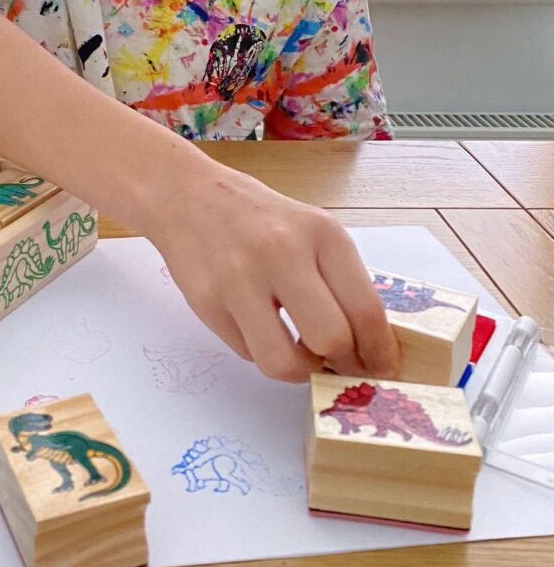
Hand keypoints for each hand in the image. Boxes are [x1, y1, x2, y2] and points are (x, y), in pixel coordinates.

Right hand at [147, 161, 400, 382]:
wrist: (187, 196)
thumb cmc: (258, 217)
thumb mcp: (312, 231)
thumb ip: (341, 280)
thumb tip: (368, 345)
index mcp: (321, 233)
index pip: (365, 309)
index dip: (378, 350)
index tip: (379, 366)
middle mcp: (281, 252)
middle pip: (331, 339)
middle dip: (342, 364)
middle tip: (341, 365)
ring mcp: (239, 279)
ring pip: (284, 362)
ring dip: (299, 370)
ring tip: (299, 354)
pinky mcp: (207, 302)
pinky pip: (248, 353)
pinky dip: (263, 351)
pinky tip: (261, 328)